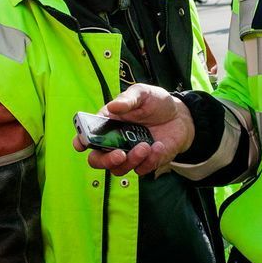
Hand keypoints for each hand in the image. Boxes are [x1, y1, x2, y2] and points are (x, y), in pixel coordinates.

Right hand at [74, 83, 193, 175]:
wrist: (180, 116)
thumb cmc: (156, 102)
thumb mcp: (143, 93)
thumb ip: (128, 99)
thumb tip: (112, 107)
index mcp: (108, 123)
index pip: (87, 136)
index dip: (81, 141)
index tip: (82, 144)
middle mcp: (115, 141)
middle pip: (97, 160)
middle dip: (105, 161)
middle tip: (119, 154)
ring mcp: (129, 154)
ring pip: (118, 169)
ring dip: (131, 161)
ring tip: (145, 145)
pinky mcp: (145, 162)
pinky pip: (141, 170)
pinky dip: (150, 160)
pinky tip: (159, 146)